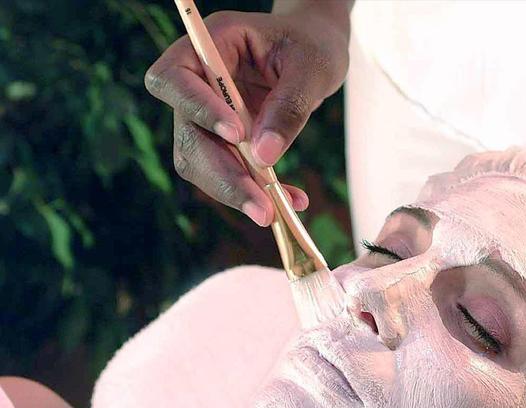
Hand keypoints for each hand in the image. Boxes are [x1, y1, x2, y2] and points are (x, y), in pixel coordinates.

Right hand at [145, 8, 349, 224]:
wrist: (316, 50)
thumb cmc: (313, 44)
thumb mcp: (313, 67)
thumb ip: (289, 106)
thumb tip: (262, 155)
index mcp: (211, 43)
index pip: (175, 77)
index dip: (197, 108)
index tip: (237, 135)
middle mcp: (199, 80)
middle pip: (187, 133)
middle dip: (222, 174)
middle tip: (261, 208)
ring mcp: (207, 113)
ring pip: (200, 162)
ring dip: (235, 191)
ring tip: (275, 211)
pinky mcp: (224, 140)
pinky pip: (229, 172)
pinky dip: (256, 192)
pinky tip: (291, 199)